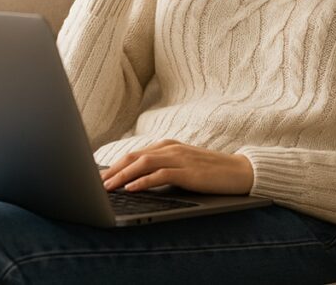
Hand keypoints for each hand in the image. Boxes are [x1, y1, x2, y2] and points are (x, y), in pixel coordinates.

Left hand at [100, 139, 253, 194]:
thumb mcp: (183, 167)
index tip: (99, 177)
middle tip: (95, 183)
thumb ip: (163, 170)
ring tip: (107, 187)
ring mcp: (179, 158)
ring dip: (122, 176)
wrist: (240, 171)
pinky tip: (131, 189)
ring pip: (142, 164)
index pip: (134, 154)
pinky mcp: (187, 171)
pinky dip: (142, 181)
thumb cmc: (210, 172)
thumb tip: (138, 183)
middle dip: (112, 170)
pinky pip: (159, 175)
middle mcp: (170, 148)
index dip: (115, 165)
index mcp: (167, 146)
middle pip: (133, 156)